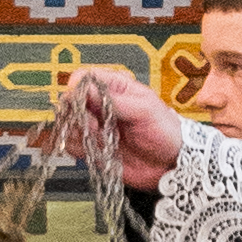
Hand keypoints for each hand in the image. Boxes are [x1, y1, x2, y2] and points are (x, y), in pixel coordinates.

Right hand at [71, 63, 181, 179]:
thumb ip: (116, 100)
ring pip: (69, 124)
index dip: (78, 86)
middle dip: (77, 113)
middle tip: (93, 124)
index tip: (80, 98)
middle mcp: (102, 106)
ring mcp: (97, 127)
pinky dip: (79, 148)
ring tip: (99, 140)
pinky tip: (97, 150)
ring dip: (78, 132)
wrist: (172, 163)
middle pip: (71, 101)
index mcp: (116, 88)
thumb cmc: (166, 131)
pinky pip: (73, 146)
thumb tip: (87, 89)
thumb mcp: (145, 110)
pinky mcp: (94, 148)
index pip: (86, 78)